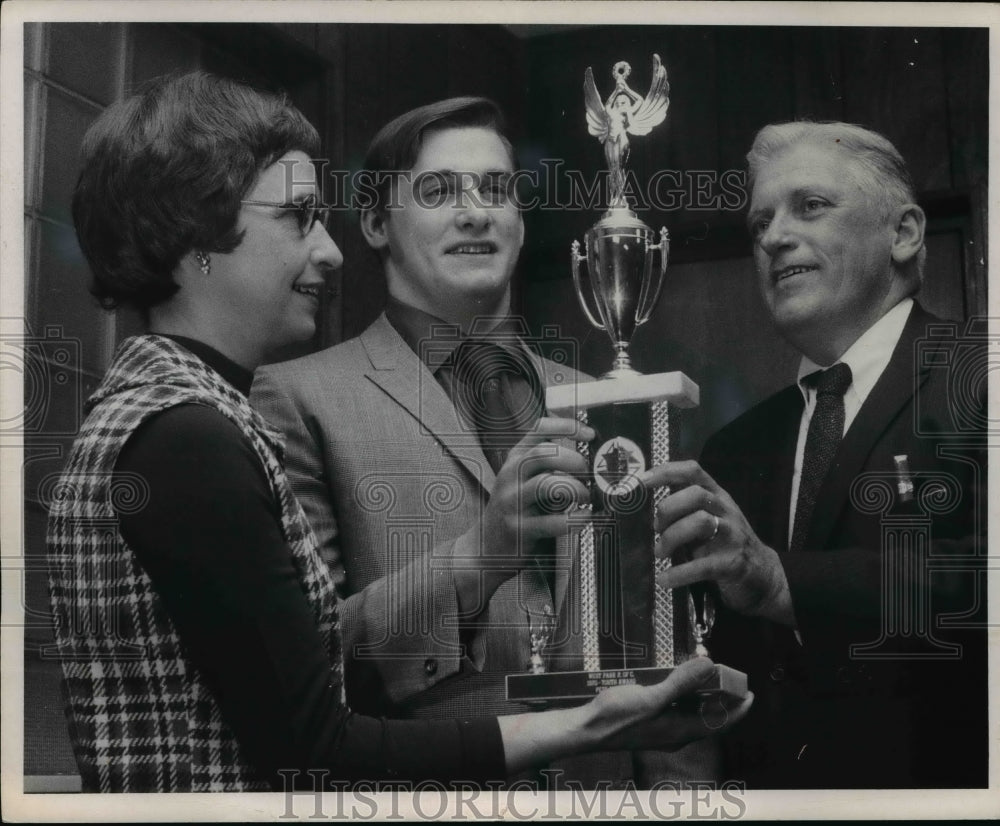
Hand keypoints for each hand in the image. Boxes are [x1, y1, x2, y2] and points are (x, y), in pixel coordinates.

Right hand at [458, 417, 592, 601]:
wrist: (485, 547)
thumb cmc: (514, 510)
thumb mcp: (523, 479)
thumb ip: (548, 465)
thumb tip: (589, 457)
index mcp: (515, 459)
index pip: (539, 429)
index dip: (567, 426)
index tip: (590, 433)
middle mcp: (511, 476)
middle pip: (544, 453)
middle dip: (574, 460)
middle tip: (588, 473)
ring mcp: (513, 503)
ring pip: (548, 485)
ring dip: (577, 490)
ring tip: (586, 498)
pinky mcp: (519, 530)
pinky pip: (553, 521)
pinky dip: (575, 519)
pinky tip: (583, 518)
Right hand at [587, 657, 753, 752]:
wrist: (588, 729)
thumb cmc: (617, 718)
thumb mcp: (652, 698)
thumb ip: (681, 682)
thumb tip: (708, 666)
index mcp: (681, 731)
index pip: (721, 722)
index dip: (738, 709)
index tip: (750, 693)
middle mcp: (676, 732)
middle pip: (709, 716)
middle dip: (721, 696)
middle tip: (727, 675)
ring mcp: (664, 728)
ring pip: (693, 711)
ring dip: (702, 693)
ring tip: (706, 673)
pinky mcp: (652, 721)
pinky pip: (677, 707)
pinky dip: (684, 694)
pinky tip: (677, 679)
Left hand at [639, 460, 793, 625]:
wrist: (763, 575)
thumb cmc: (725, 542)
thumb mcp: (707, 517)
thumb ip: (683, 508)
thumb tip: (646, 505)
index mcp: (716, 496)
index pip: (693, 472)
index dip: (667, 471)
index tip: (643, 480)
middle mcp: (726, 510)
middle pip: (696, 494)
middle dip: (669, 509)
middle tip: (656, 528)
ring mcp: (732, 535)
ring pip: (700, 522)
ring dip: (671, 537)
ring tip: (660, 552)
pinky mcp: (732, 563)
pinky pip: (703, 565)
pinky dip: (679, 573)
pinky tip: (665, 579)